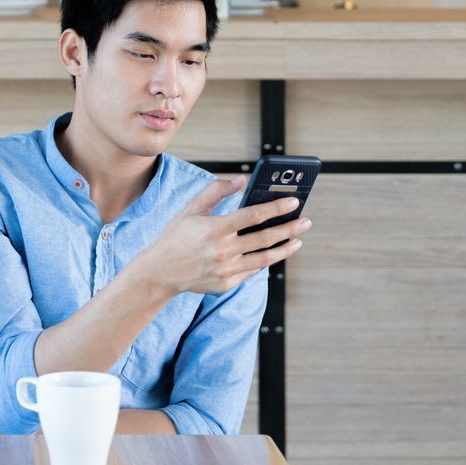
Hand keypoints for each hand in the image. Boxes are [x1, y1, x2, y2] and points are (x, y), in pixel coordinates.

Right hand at [139, 177, 308, 295]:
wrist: (160, 272)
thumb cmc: (176, 237)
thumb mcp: (190, 210)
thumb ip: (216, 191)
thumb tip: (241, 181)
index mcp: (214, 229)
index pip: (252, 215)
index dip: (275, 208)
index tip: (293, 201)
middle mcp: (222, 250)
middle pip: (265, 238)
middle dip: (290, 228)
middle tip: (305, 221)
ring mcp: (226, 269)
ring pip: (264, 258)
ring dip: (284, 248)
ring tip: (297, 240)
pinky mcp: (227, 283)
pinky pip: (252, 271)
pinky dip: (265, 260)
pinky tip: (273, 253)